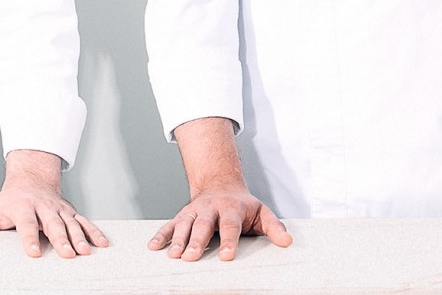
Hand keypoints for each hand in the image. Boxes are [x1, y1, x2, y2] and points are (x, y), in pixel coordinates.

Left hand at [0, 149, 108, 258]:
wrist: (31, 179)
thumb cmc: (8, 200)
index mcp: (23, 207)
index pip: (26, 224)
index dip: (30, 237)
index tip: (34, 252)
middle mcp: (43, 207)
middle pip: (53, 224)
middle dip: (61, 238)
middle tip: (67, 254)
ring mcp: (59, 209)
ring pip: (71, 223)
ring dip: (79, 237)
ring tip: (85, 252)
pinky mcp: (71, 212)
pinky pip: (85, 221)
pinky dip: (94, 232)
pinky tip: (102, 244)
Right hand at [149, 187, 291, 262]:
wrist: (220, 184)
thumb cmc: (242, 206)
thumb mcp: (261, 212)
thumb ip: (274, 227)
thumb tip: (287, 242)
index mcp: (232, 209)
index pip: (231, 226)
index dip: (229, 241)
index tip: (227, 256)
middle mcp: (211, 209)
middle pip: (203, 226)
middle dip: (196, 241)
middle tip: (190, 256)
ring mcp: (195, 211)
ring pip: (184, 225)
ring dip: (177, 239)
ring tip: (173, 255)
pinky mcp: (183, 215)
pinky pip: (170, 224)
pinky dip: (161, 235)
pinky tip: (154, 246)